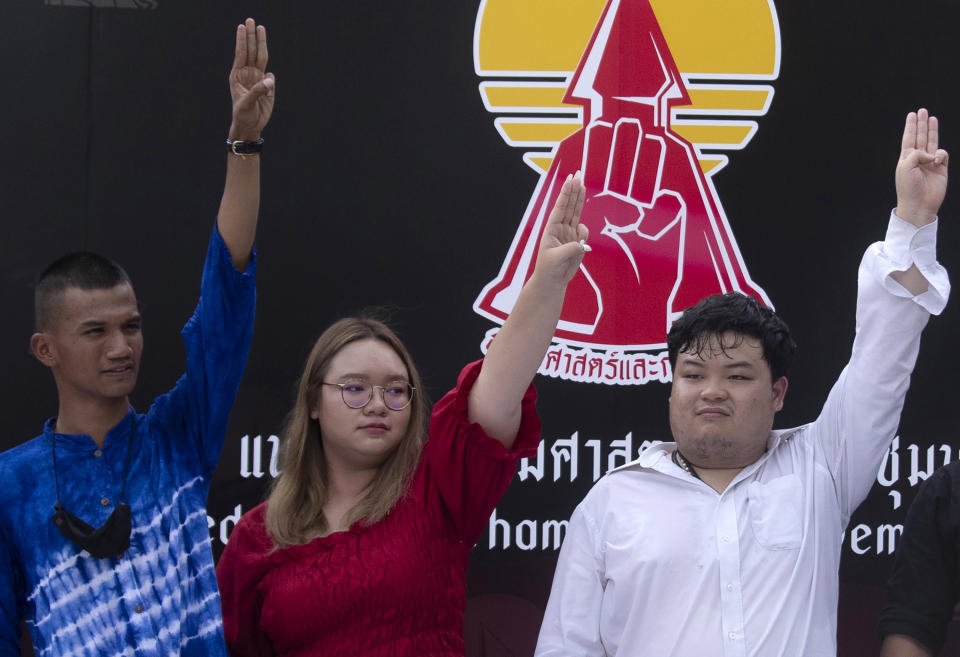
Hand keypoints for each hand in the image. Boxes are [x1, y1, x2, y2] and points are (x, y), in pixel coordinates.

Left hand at [228, 18, 275, 141]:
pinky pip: (271, 77)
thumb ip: (257, 91)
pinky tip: (267, 84)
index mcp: (237, 76)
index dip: (242, 40)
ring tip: (260, 28)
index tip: (242, 26)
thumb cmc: (243, 115)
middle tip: (251, 20)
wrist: (250, 126)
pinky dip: (270, 78)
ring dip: (261, 43)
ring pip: (261, 57)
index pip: (241, 54)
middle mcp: (248, 74)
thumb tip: (269, 79)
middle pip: (251, 51)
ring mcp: (258, 79)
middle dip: (251, 36)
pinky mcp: (268, 87)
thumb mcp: (246, 104)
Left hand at [534, 172, 588, 284]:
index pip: (560, 207)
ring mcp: (569, 233)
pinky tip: (580, 244)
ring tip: (582, 184)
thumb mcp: (556, 259)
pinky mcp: (577, 241)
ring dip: (580, 199)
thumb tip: (582, 243)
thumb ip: (569, 250)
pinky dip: (584, 235)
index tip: (570, 179)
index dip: (566, 193)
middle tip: (578, 173)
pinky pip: (584, 232)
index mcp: (551, 228)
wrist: (553, 281)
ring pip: (577, 213)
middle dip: (574, 189)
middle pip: (569, 205)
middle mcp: (560, 228)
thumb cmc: (548, 269)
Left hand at [895, 108, 947, 226]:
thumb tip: (931, 154)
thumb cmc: (908, 188)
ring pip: (932, 142)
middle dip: (921, 124)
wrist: (919, 204)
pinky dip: (940, 154)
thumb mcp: (905, 166)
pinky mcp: (941, 168)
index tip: (911, 115)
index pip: (908, 138)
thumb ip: (916, 153)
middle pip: (920, 137)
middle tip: (922, 111)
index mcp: (906, 158)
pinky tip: (935, 161)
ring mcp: (929, 163)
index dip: (910, 126)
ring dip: (931, 130)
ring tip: (931, 118)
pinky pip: (942, 154)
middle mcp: (918, 159)